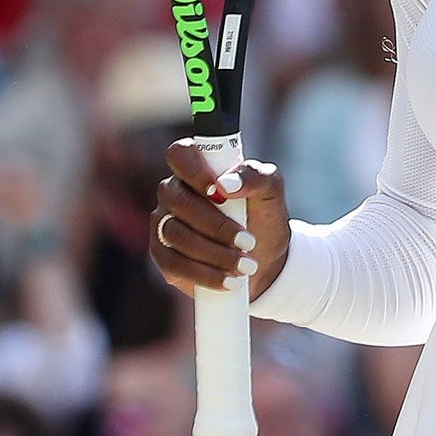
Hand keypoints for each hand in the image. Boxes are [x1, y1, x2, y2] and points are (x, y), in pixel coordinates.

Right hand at [154, 142, 290, 301]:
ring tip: (246, 265)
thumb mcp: (271, 192)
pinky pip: (173, 264)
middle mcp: (174, 193)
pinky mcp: (163, 256)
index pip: (180, 154)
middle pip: (178, 200)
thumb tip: (228, 183)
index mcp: (198, 169)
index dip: (194, 171)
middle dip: (215, 225)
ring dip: (214, 253)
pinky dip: (204, 275)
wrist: (264, 261)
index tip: (219, 192)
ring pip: (175, 234)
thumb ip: (256, 176)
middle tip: (248, 241)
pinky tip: (229, 281)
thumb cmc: (263, 218)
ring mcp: (164, 224)